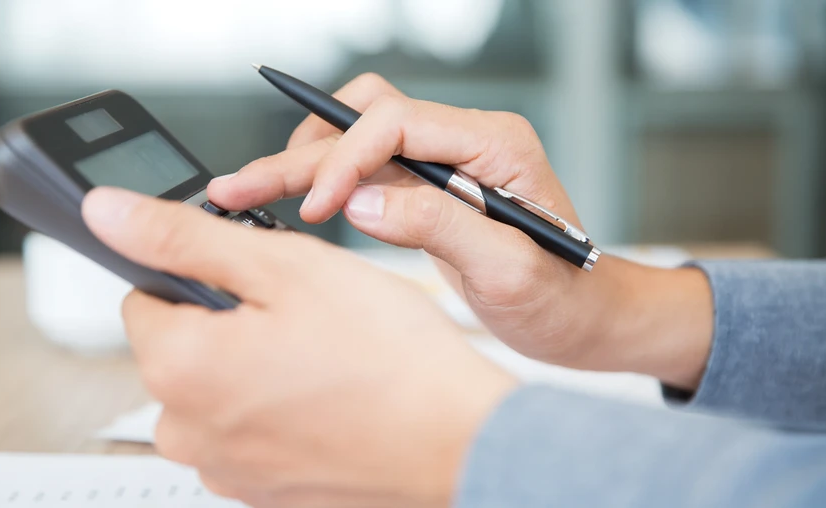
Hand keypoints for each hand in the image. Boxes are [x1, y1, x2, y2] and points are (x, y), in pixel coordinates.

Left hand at [82, 187, 516, 507]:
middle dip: (230, 320)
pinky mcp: (263, 492)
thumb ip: (182, 237)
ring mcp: (227, 470)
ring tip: (326, 358)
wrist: (459, 442)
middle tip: (305, 314)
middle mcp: (187, 432)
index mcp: (177, 368)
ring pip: (220, 389)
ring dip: (257, 366)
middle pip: (183, 345)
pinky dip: (280, 409)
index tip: (257, 275)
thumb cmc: (388, 358)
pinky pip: (251, 430)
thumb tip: (107, 212)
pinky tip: (331, 396)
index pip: (145, 293)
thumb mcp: (284, 266)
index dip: (202, 270)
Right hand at [207, 74, 713, 388]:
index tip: (315, 208)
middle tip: (242, 186)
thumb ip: (438, 226)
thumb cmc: (564, 298)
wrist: (583, 318)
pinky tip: (291, 203)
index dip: (346, 158)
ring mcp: (446, 163)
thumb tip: (359, 200)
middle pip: (366, 120)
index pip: (398, 122)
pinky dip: (325, 182)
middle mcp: (466, 141)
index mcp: (495, 144)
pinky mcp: (430, 189)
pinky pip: (367, 170)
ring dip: (303, 162)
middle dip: (303, 154)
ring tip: (249, 192)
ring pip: (357, 138)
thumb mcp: (510, 270)